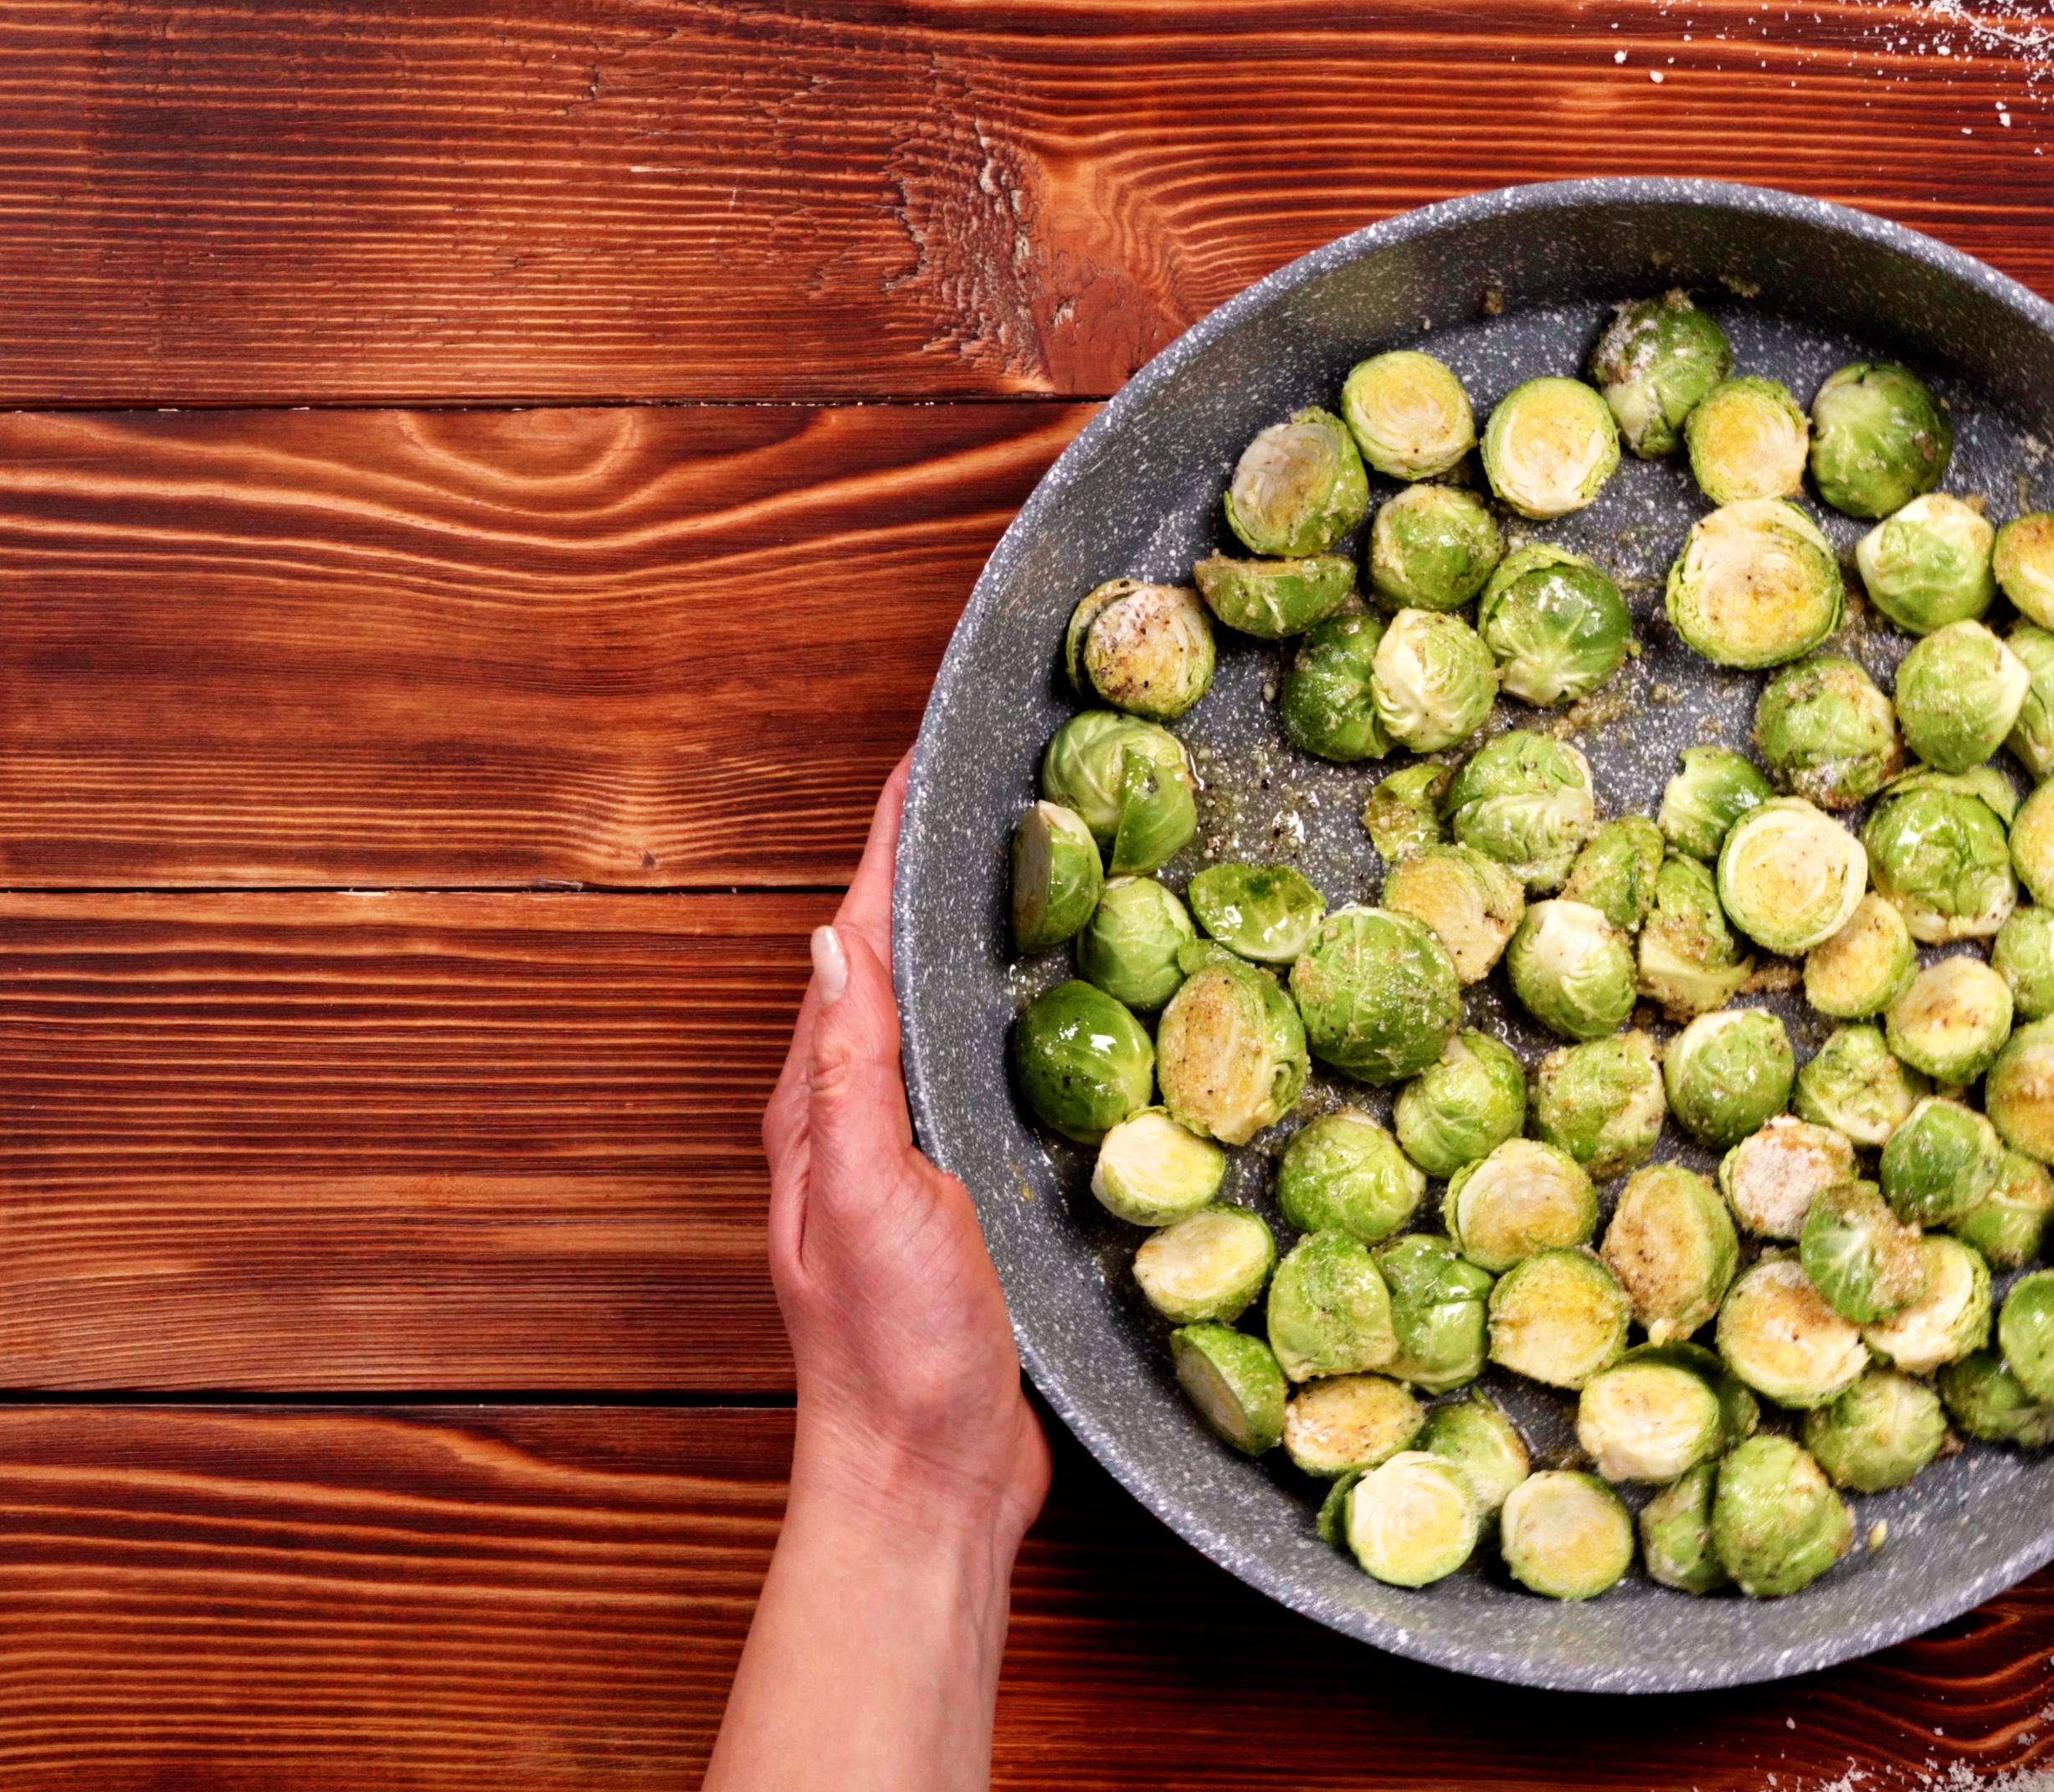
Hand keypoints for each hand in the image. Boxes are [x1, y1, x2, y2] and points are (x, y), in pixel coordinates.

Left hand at [707, 756, 1048, 1791]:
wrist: (921, 1479)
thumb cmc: (895, 1350)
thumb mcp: (870, 1197)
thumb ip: (849, 1071)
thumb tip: (829, 936)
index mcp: (820, 1103)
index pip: (854, 939)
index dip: (888, 844)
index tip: (926, 754)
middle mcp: (851, 1118)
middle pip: (888, 958)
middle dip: (928, 864)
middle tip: (993, 780)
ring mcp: (902, 1159)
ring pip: (933, 1011)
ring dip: (966, 931)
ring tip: (1029, 861)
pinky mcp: (954, 1200)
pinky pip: (973, 1072)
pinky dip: (1004, 1012)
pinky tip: (1054, 1009)